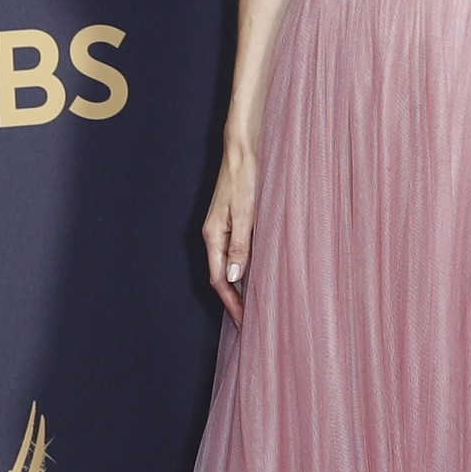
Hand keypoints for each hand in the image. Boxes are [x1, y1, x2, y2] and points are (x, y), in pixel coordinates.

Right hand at [201, 148, 255, 323]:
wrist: (243, 149)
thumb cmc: (245, 176)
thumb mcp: (245, 213)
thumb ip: (240, 245)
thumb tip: (233, 277)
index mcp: (213, 235)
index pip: (218, 280)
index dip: (231, 304)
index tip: (244, 322)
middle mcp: (214, 234)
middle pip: (221, 276)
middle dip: (234, 301)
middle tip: (251, 321)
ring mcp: (222, 228)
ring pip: (229, 265)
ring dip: (240, 286)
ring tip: (256, 304)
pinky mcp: (232, 221)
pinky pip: (236, 252)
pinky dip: (245, 268)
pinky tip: (257, 274)